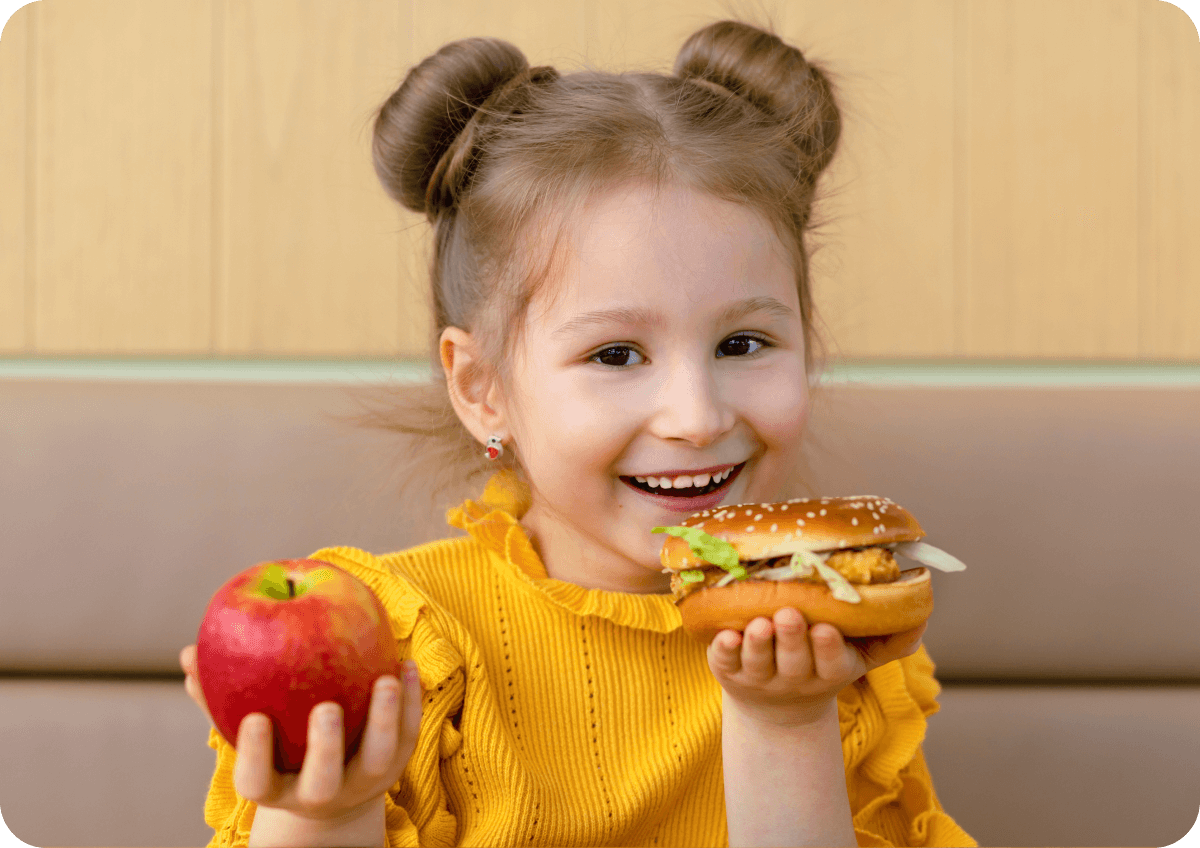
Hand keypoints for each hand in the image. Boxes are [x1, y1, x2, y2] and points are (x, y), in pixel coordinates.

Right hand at [179, 644, 422, 820]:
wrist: (335, 792)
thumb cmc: (280, 747)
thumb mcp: (250, 731)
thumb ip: (219, 698)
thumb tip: (187, 655)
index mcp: (276, 787)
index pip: (257, 781)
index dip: (254, 755)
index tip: (255, 719)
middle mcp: (319, 792)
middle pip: (323, 780)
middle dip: (325, 747)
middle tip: (326, 707)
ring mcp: (361, 782)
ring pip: (377, 759)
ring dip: (384, 718)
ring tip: (387, 677)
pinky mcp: (395, 766)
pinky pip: (407, 735)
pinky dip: (411, 701)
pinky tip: (406, 663)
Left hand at [707, 608, 925, 726]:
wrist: (777, 708)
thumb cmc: (822, 665)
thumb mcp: (859, 657)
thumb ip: (889, 639)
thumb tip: (921, 614)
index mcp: (828, 672)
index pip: (831, 663)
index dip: (827, 648)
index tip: (826, 629)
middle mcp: (793, 678)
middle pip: (793, 661)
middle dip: (791, 638)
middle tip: (788, 614)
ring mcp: (759, 677)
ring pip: (758, 662)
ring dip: (758, 642)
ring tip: (758, 623)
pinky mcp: (729, 671)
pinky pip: (724, 662)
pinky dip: (723, 649)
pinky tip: (723, 633)